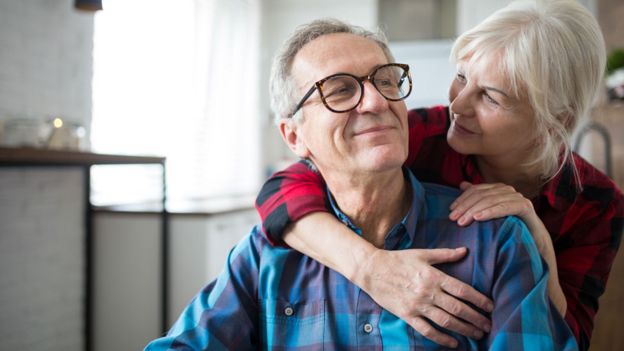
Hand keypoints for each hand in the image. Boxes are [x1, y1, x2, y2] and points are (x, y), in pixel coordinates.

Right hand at [355, 247, 492, 347]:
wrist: (372, 270)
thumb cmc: (397, 259)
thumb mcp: (422, 254)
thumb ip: (445, 254)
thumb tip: (465, 251)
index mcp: (433, 276)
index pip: (462, 290)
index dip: (479, 300)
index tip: (490, 307)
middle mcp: (428, 292)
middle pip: (458, 308)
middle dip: (476, 318)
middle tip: (488, 325)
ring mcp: (417, 305)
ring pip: (446, 321)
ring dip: (464, 329)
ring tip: (477, 334)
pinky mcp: (407, 315)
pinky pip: (427, 330)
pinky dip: (442, 338)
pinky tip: (453, 343)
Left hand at [449, 182, 538, 229]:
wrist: (534, 242)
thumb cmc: (509, 227)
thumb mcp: (490, 213)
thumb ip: (478, 198)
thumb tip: (462, 184)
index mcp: (497, 189)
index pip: (476, 190)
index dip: (462, 199)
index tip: (451, 210)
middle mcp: (507, 190)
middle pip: (481, 195)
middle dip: (465, 206)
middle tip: (453, 218)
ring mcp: (517, 197)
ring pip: (490, 200)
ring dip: (474, 210)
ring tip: (463, 221)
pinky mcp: (524, 206)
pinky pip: (504, 207)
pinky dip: (490, 212)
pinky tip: (478, 218)